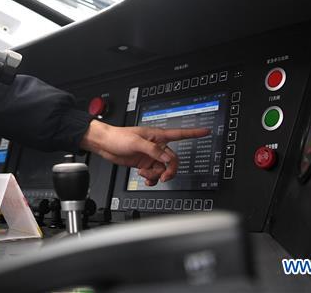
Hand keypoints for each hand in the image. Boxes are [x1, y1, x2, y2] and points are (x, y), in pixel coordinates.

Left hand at [80, 120, 210, 185]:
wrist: (105, 144)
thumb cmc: (118, 137)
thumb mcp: (136, 142)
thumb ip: (153, 151)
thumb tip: (167, 158)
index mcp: (157, 136)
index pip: (179, 134)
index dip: (194, 133)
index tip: (206, 131)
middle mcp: (156, 146)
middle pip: (173, 160)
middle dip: (169, 171)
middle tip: (162, 177)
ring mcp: (151, 156)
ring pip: (163, 169)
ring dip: (155, 175)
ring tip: (144, 174)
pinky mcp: (144, 163)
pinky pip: (154, 174)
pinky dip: (151, 179)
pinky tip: (144, 178)